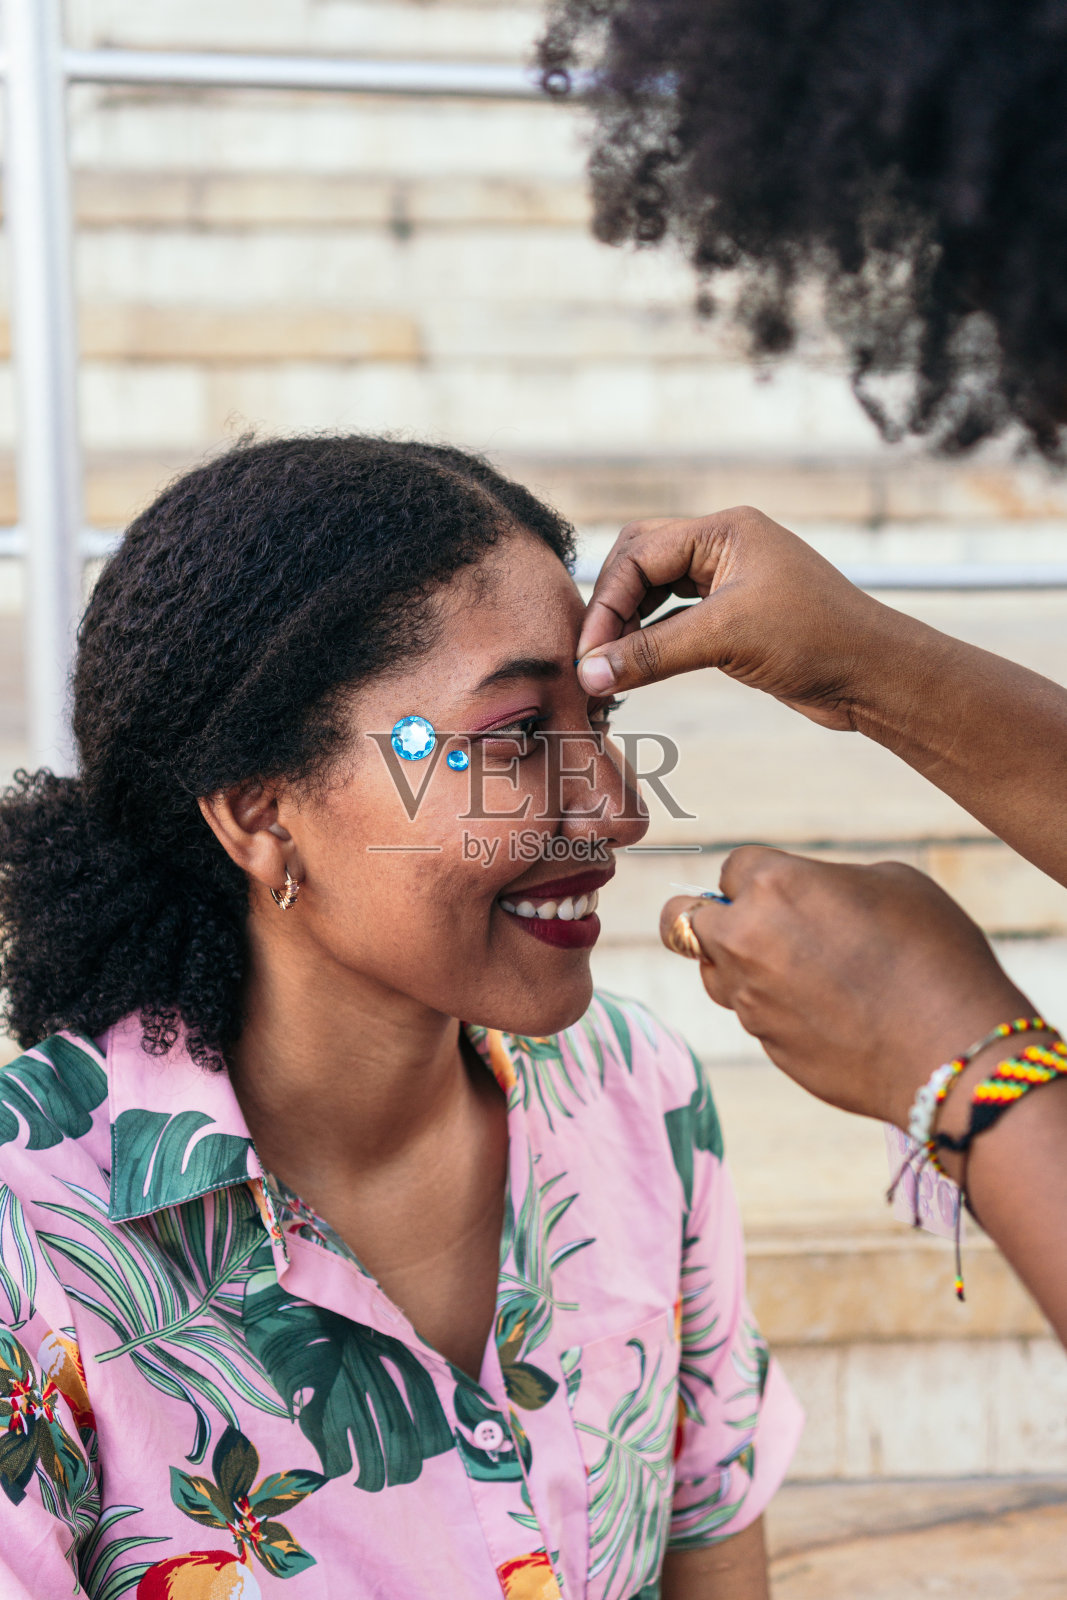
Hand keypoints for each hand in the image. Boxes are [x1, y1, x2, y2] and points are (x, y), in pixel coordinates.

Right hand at [576, 508, 900, 729]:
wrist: (875, 676)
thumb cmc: (817, 640)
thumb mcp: (726, 640)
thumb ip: (650, 654)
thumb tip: (589, 674)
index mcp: (724, 530)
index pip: (639, 554)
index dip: (607, 602)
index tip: (589, 653)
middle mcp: (724, 547)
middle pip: (639, 562)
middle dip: (612, 605)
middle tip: (592, 654)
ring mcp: (730, 581)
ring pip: (655, 592)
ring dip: (628, 625)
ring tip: (608, 666)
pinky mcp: (735, 617)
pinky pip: (675, 620)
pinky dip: (651, 641)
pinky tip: (637, 668)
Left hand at [661, 848, 1030, 1128]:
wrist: (953, 1052)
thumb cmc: (934, 955)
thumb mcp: (893, 884)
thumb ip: (830, 883)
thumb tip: (810, 898)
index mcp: (773, 886)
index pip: (731, 867)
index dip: (759, 876)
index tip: (788, 889)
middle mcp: (744, 941)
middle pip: (680, 919)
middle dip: (708, 916)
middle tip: (751, 924)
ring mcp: (750, 1001)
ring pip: (712, 974)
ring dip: (738, 967)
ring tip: (800, 971)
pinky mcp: (767, 1047)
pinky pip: (754, 1018)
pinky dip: (777, 1011)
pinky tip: (830, 1014)